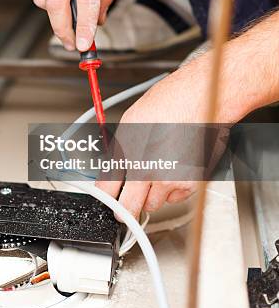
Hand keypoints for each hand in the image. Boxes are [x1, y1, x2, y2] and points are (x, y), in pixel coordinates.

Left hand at [96, 61, 207, 217]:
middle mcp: (148, 171)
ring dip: (152, 194)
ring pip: (153, 204)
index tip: (108, 199)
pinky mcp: (191, 184)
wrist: (202, 100)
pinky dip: (174, 189)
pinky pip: (176, 198)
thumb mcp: (130, 122)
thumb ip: (120, 150)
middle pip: (128, 208)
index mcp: (128, 154)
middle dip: (125, 207)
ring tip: (158, 171)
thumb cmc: (169, 103)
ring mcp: (170, 180)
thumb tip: (112, 168)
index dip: (106, 197)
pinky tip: (176, 168)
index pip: (107, 190)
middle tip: (126, 201)